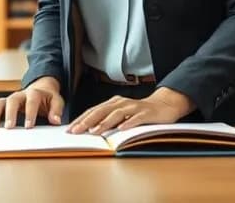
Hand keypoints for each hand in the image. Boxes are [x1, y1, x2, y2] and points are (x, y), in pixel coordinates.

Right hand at [0, 76, 64, 128]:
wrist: (40, 90)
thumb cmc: (48, 99)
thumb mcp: (56, 101)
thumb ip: (56, 110)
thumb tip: (56, 120)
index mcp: (34, 93)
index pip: (32, 102)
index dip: (30, 113)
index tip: (29, 126)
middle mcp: (19, 94)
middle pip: (12, 100)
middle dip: (10, 114)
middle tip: (8, 127)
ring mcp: (9, 99)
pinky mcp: (3, 104)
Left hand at [67, 87, 194, 133]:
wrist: (164, 105)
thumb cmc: (140, 112)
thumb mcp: (122, 115)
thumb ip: (108, 120)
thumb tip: (90, 130)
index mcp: (113, 103)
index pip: (93, 111)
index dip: (81, 120)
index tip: (70, 130)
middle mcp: (121, 103)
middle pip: (101, 111)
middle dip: (87, 122)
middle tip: (76, 131)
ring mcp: (133, 107)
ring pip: (116, 114)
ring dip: (105, 123)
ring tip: (95, 131)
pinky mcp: (146, 113)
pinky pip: (136, 118)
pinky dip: (128, 123)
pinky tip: (122, 129)